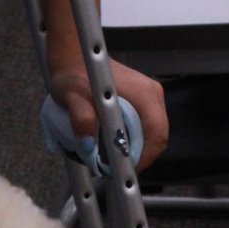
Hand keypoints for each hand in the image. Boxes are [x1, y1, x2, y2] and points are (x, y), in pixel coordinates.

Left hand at [49, 59, 167, 170]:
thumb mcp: (71, 96)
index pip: (156, 135)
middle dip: (139, 157)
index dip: (143, 158)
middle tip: (115, 169)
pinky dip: (133, 141)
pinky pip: (145, 128)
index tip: (123, 170)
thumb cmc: (74, 74)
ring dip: (135, 150)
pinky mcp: (143, 101)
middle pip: (157, 138)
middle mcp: (152, 95)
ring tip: (113, 160)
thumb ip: (80, 118)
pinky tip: (115, 146)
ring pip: (152, 135)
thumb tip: (88, 145)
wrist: (75, 56)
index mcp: (144, 94)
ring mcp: (150, 97)